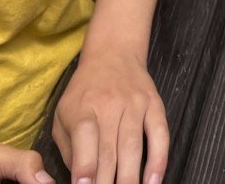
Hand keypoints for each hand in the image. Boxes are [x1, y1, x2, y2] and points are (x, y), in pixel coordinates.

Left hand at [53, 46, 168, 183]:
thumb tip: (80, 179)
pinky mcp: (155, 105)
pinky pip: (160, 135)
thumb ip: (69, 148)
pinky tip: (154, 180)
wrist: (113, 54)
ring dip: (131, 178)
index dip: (85, 166)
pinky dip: (159, 160)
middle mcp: (110, 105)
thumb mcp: (63, 114)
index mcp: (83, 108)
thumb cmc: (84, 92)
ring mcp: (135, 105)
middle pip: (110, 151)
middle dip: (107, 182)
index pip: (85, 138)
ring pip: (134, 147)